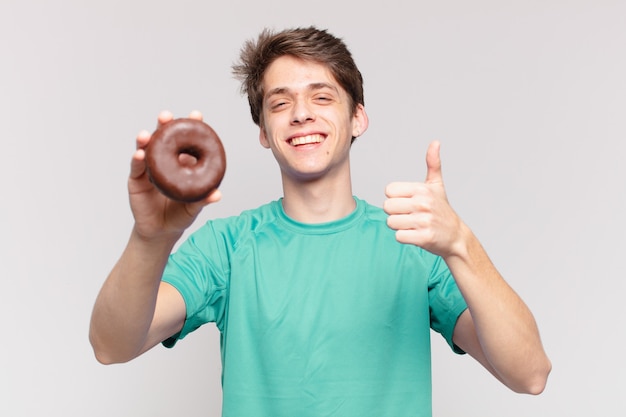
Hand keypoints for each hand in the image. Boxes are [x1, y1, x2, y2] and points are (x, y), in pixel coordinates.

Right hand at [128, 110, 220, 239]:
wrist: (161, 231)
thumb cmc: (180, 215)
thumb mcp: (194, 207)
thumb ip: (203, 200)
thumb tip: (217, 195)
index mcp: (183, 162)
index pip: (187, 140)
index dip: (191, 127)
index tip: (196, 115)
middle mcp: (165, 160)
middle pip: (164, 138)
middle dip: (165, 124)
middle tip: (166, 116)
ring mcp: (149, 167)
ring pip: (147, 148)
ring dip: (146, 139)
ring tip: (146, 134)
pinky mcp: (136, 179)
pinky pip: (136, 167)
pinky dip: (137, 159)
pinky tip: (139, 154)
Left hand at [383, 141, 463, 257]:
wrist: (456, 236)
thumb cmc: (442, 210)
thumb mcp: (437, 185)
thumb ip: (433, 164)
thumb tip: (435, 142)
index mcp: (422, 189)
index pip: (389, 191)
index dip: (395, 198)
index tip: (408, 202)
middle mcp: (423, 203)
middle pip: (387, 207)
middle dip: (395, 213)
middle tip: (410, 215)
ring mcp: (424, 221)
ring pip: (391, 222)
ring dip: (399, 226)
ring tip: (414, 225)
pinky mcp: (424, 237)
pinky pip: (398, 236)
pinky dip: (404, 237)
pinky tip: (416, 234)